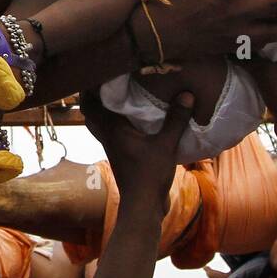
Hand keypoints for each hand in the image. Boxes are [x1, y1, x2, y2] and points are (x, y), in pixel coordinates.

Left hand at [81, 89, 192, 204]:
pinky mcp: (122, 156)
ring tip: (122, 96)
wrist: (143, 207)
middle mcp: (108, 137)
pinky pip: (115, 134)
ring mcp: (114, 148)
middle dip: (95, 97)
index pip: (91, 104)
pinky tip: (137, 120)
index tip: (98, 70)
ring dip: (107, 111)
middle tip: (109, 82)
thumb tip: (186, 94)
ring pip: (102, 124)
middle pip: (92, 113)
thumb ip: (176, 120)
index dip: (89, 87)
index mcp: (112, 130)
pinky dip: (120, 124)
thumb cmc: (149, 175)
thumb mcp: (166, 145)